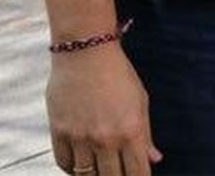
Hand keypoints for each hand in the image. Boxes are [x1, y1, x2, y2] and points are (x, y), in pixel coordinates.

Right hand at [46, 46, 160, 175]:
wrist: (85, 52)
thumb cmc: (118, 74)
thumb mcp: (140, 101)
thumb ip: (146, 134)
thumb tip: (155, 159)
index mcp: (131, 131)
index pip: (138, 173)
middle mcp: (105, 139)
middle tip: (118, 172)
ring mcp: (80, 137)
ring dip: (94, 175)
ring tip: (100, 169)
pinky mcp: (59, 132)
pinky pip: (65, 164)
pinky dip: (73, 168)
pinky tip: (81, 164)